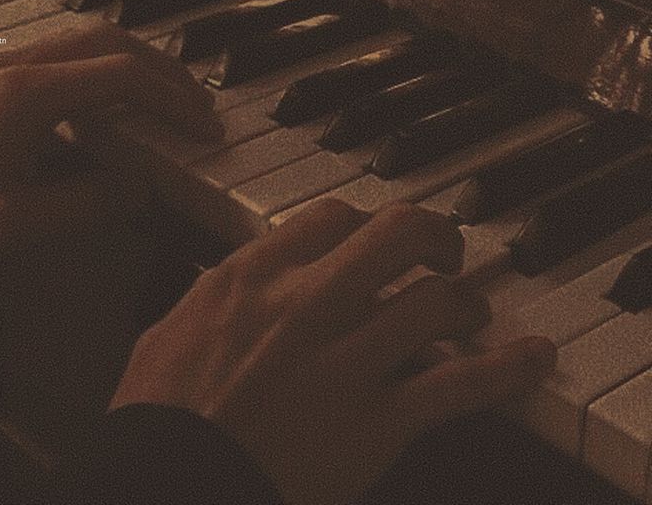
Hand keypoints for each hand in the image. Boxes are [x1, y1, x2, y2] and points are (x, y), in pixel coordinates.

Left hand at [0, 21, 221, 281]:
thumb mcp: (7, 230)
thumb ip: (81, 208)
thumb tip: (136, 186)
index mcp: (26, 96)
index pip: (124, 78)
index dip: (174, 101)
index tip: (205, 128)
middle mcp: (15, 67)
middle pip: (112, 42)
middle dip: (165, 69)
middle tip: (198, 104)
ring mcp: (1, 68)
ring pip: (88, 40)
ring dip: (137, 62)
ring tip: (167, 97)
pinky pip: (65, 56)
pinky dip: (106, 69)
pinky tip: (112, 102)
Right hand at [110, 199, 555, 504]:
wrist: (168, 484)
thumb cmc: (161, 416)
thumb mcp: (172, 330)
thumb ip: (216, 293)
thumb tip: (240, 276)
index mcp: (254, 277)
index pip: (333, 215)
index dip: (366, 222)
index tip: (377, 241)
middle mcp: (305, 303)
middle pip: (398, 233)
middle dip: (434, 236)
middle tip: (444, 252)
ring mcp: (344, 359)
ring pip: (436, 301)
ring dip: (466, 302)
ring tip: (471, 312)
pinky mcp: (374, 422)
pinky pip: (455, 384)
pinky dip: (504, 369)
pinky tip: (531, 359)